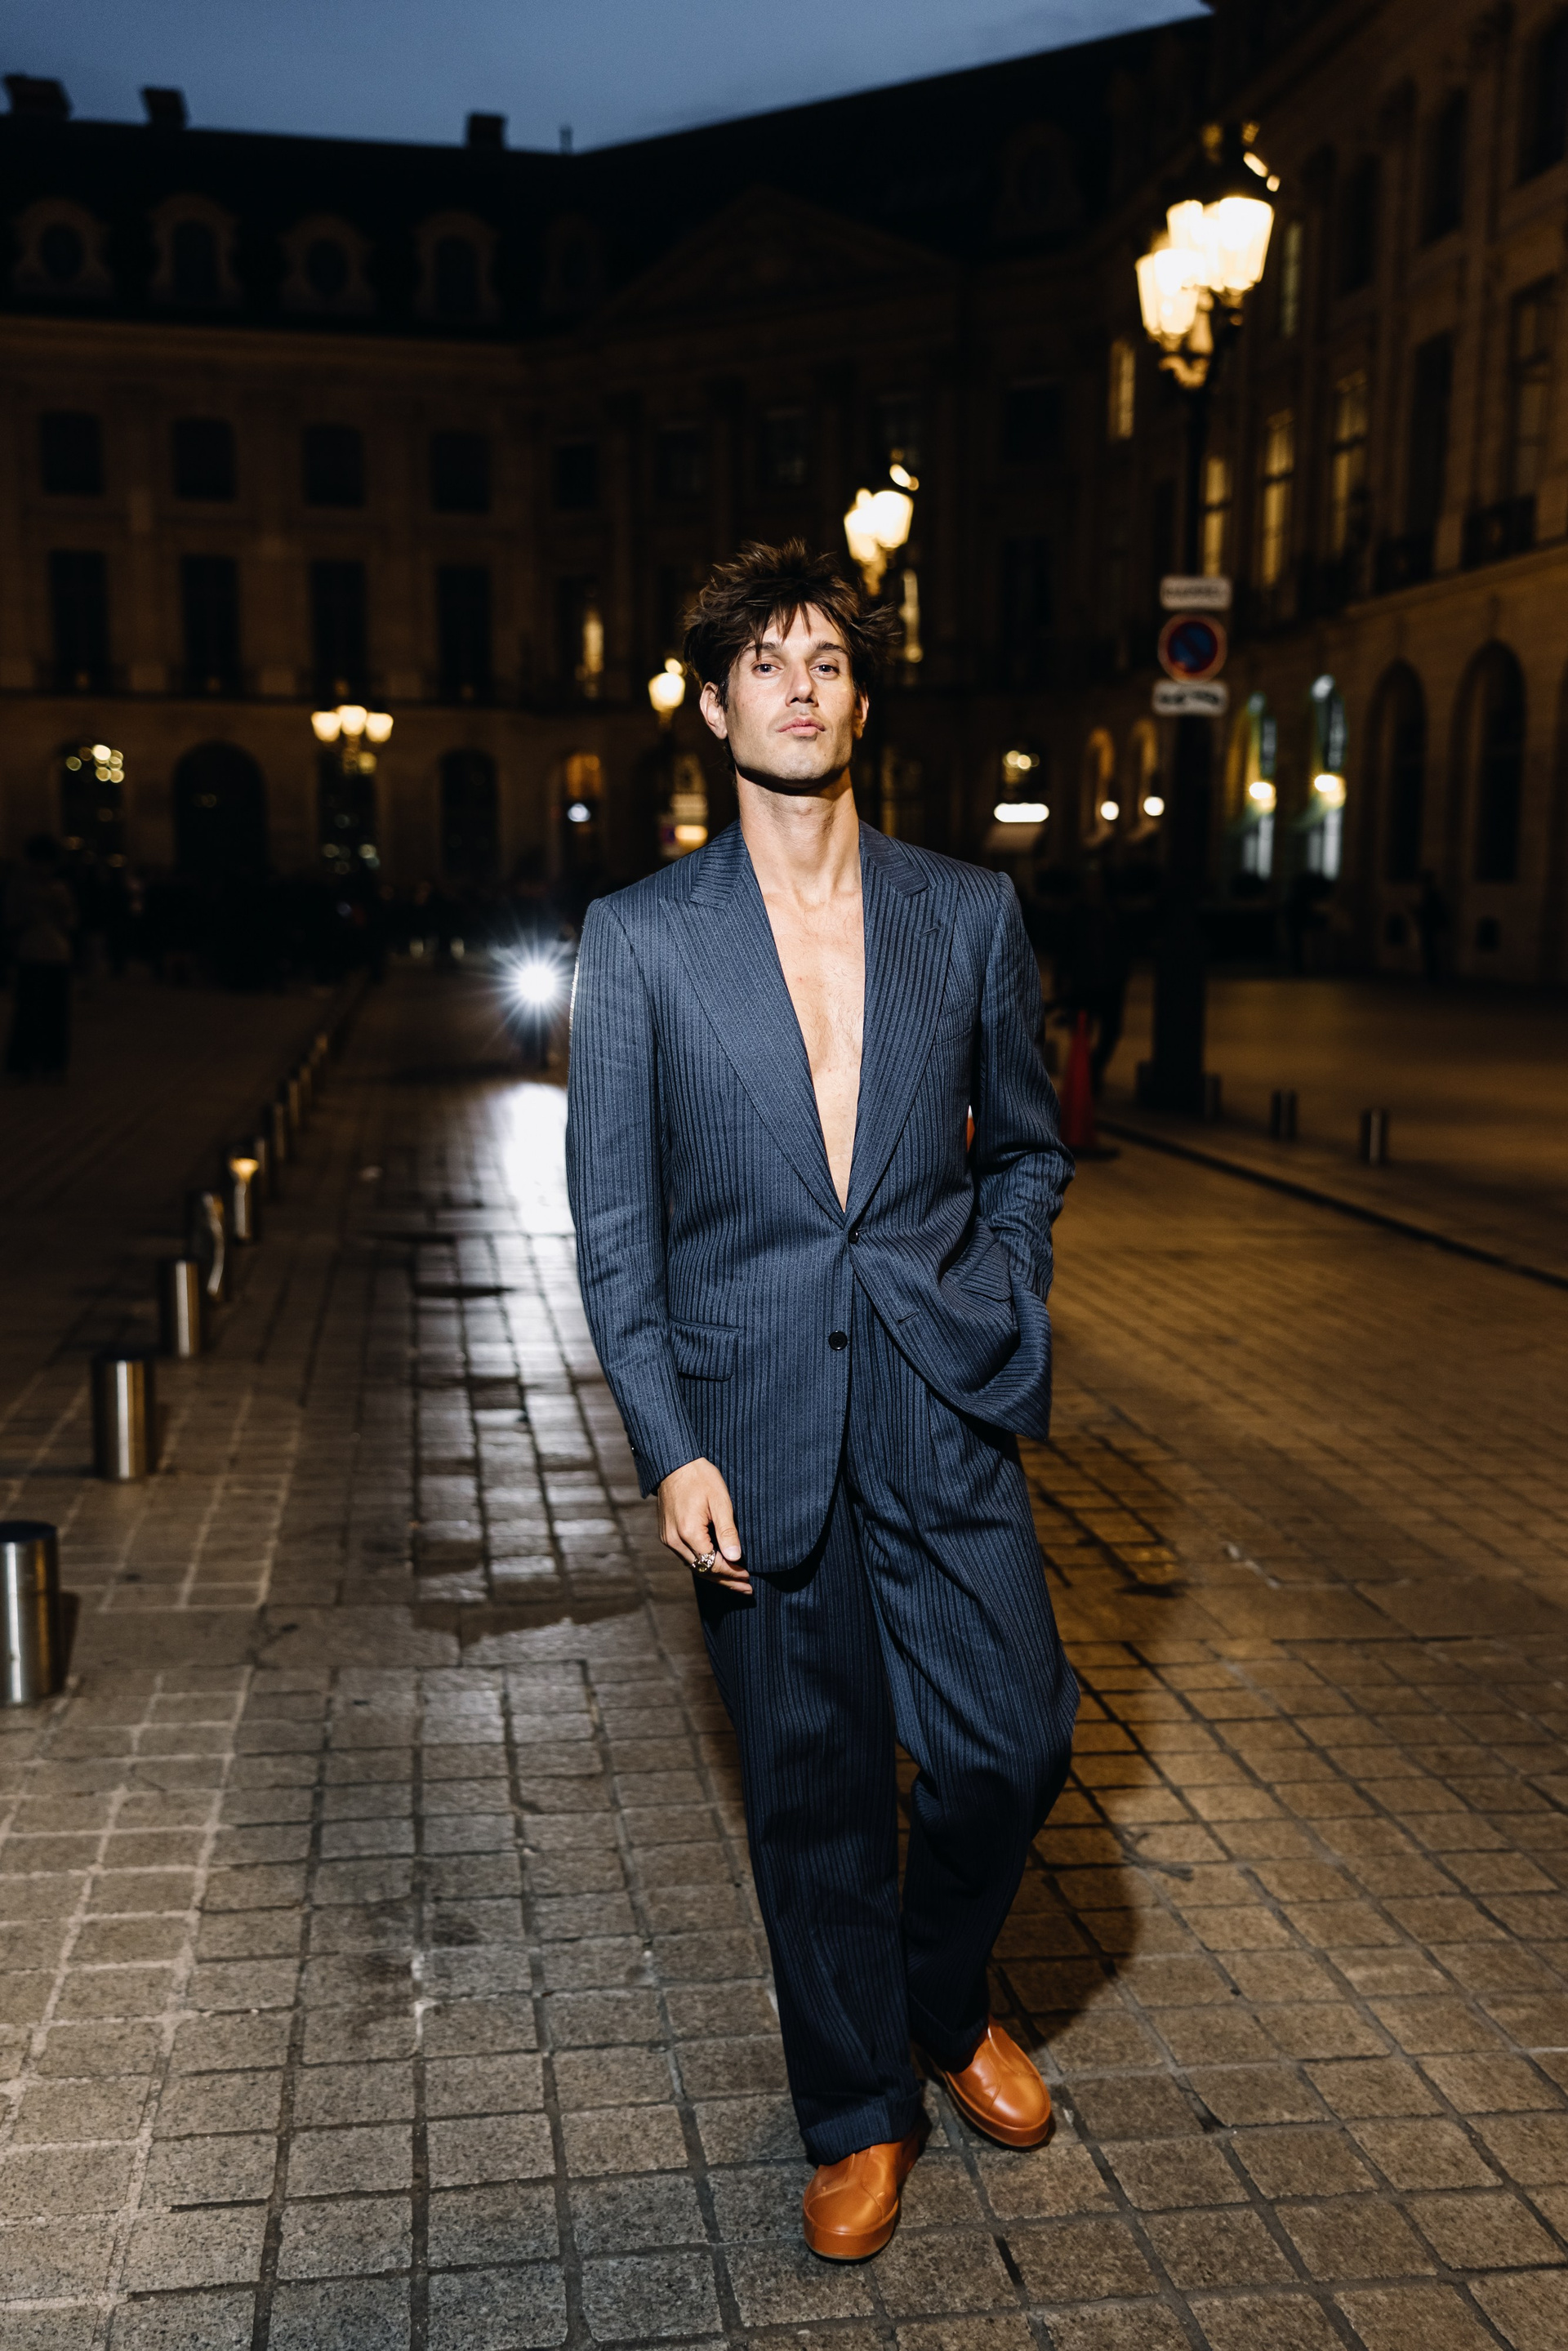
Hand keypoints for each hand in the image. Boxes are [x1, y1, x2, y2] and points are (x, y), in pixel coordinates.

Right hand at [658, 1458, 750, 1593]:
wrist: (673, 1464)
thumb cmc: (700, 1478)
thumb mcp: (720, 1501)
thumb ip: (727, 1531)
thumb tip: (735, 1557)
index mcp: (688, 1533)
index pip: (712, 1564)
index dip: (731, 1573)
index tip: (749, 1577)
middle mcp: (674, 1541)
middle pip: (702, 1571)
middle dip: (726, 1581)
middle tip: (746, 1589)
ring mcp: (668, 1539)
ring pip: (694, 1566)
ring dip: (715, 1575)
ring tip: (736, 1582)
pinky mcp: (666, 1535)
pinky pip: (686, 1557)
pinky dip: (703, 1564)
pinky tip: (717, 1566)